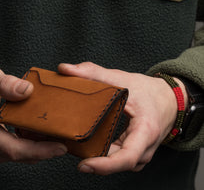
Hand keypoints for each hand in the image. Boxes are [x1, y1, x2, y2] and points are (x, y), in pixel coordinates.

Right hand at [0, 65, 66, 163]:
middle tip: (69, 138)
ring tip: (60, 134)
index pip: (13, 149)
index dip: (39, 150)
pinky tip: (45, 132)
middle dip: (46, 149)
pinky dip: (33, 144)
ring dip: (41, 147)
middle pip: (21, 156)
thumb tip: (27, 90)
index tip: (61, 147)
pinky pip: (18, 151)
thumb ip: (4, 83)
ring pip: (21, 155)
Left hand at [58, 62, 186, 174]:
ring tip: (78, 153)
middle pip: (120, 164)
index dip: (105, 166)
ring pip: (119, 164)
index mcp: (145, 130)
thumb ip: (91, 72)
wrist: (169, 99)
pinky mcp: (136, 153)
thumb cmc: (147, 90)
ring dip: (100, 161)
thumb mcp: (121, 78)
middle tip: (71, 155)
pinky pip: (120, 160)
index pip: (127, 157)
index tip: (84, 165)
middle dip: (96, 163)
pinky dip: (106, 157)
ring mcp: (142, 153)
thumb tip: (64, 69)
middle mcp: (146, 147)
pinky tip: (90, 149)